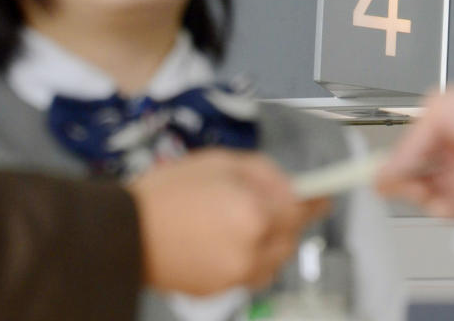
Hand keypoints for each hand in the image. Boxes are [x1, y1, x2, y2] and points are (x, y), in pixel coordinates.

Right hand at [130, 148, 327, 294]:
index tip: (326, 196)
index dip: (316, 202)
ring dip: (271, 241)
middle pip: (290, 238)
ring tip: (243, 220)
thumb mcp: (221, 162)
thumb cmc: (170, 191)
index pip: (301, 211)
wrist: (127, 233)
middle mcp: (252, 251)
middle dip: (288, 219)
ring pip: (273, 260)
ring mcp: (236, 276)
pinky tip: (227, 239)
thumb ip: (262, 174)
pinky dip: (250, 258)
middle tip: (269, 202)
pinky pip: (251, 274)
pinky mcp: (220, 292)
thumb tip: (289, 186)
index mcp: (255, 215)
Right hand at [376, 76, 453, 216]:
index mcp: (434, 136)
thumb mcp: (439, 112)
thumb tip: (381, 169)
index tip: (379, 184)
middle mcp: (448, 159)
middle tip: (415, 184)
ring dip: (434, 200)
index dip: (391, 175)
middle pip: (416, 186)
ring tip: (440, 190)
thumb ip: (409, 143)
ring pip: (436, 203)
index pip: (403, 163)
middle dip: (411, 189)